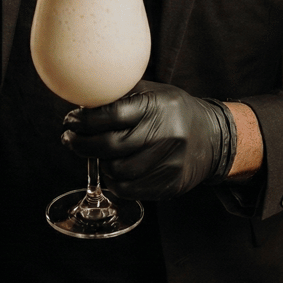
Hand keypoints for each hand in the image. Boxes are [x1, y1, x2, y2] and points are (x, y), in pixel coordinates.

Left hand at [61, 81, 236, 200]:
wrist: (213, 137)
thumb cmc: (173, 111)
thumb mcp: (153, 92)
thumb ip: (121, 95)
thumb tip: (81, 100)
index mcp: (157, 106)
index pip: (111, 115)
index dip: (84, 120)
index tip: (70, 121)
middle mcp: (165, 133)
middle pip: (109, 146)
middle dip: (81, 144)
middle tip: (69, 139)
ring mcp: (169, 162)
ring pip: (116, 171)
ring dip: (98, 163)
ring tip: (93, 154)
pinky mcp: (170, 184)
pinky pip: (129, 190)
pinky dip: (113, 182)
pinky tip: (110, 170)